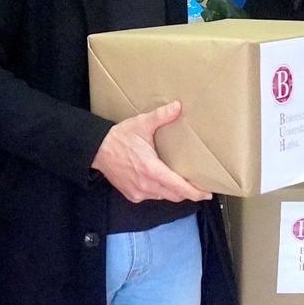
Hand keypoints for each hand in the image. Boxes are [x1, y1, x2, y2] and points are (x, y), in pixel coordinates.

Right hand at [92, 101, 210, 203]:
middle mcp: (146, 185)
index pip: (178, 187)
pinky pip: (152, 197)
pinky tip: (161, 181)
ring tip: (181, 182)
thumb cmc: (118, 138)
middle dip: (188, 192)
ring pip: (164, 197)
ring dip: (173, 191)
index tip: (206, 194)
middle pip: (174, 195)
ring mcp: (138, 192)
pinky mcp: (132, 195)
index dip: (195, 193)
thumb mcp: (141, 124)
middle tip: (199, 187)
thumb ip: (161, 116)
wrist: (97, 151)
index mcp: (152, 170)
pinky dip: (159, 192)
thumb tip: (178, 107)